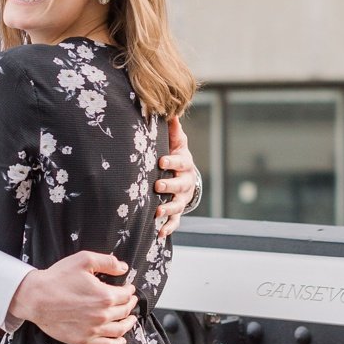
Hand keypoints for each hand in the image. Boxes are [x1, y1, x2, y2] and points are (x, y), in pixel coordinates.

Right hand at [7, 251, 136, 343]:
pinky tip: (121, 340)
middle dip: (130, 305)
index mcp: (105, 296)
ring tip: (131, 319)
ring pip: (119, 330)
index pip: (125, 295)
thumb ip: (107, 262)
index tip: (129, 288)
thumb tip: (124, 268)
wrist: (36, 298)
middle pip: (124, 311)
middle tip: (131, 300)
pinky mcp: (84, 340)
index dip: (130, 291)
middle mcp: (102, 315)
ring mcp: (93, 330)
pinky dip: (118, 343)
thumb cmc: (59, 277)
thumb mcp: (84, 260)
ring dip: (128, 324)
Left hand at [155, 114, 197, 239]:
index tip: (161, 161)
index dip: (172, 162)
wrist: (185, 176)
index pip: (180, 162)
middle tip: (158, 186)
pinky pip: (175, 221)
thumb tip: (170, 110)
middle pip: (180, 185)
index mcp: (184, 164)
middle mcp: (185, 182)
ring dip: (169, 209)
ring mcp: (182, 198)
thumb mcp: (177, 142)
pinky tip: (160, 233)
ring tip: (158, 212)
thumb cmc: (176, 156)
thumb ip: (173, 129)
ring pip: (178, 205)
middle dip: (169, 186)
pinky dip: (169, 227)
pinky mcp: (178, 211)